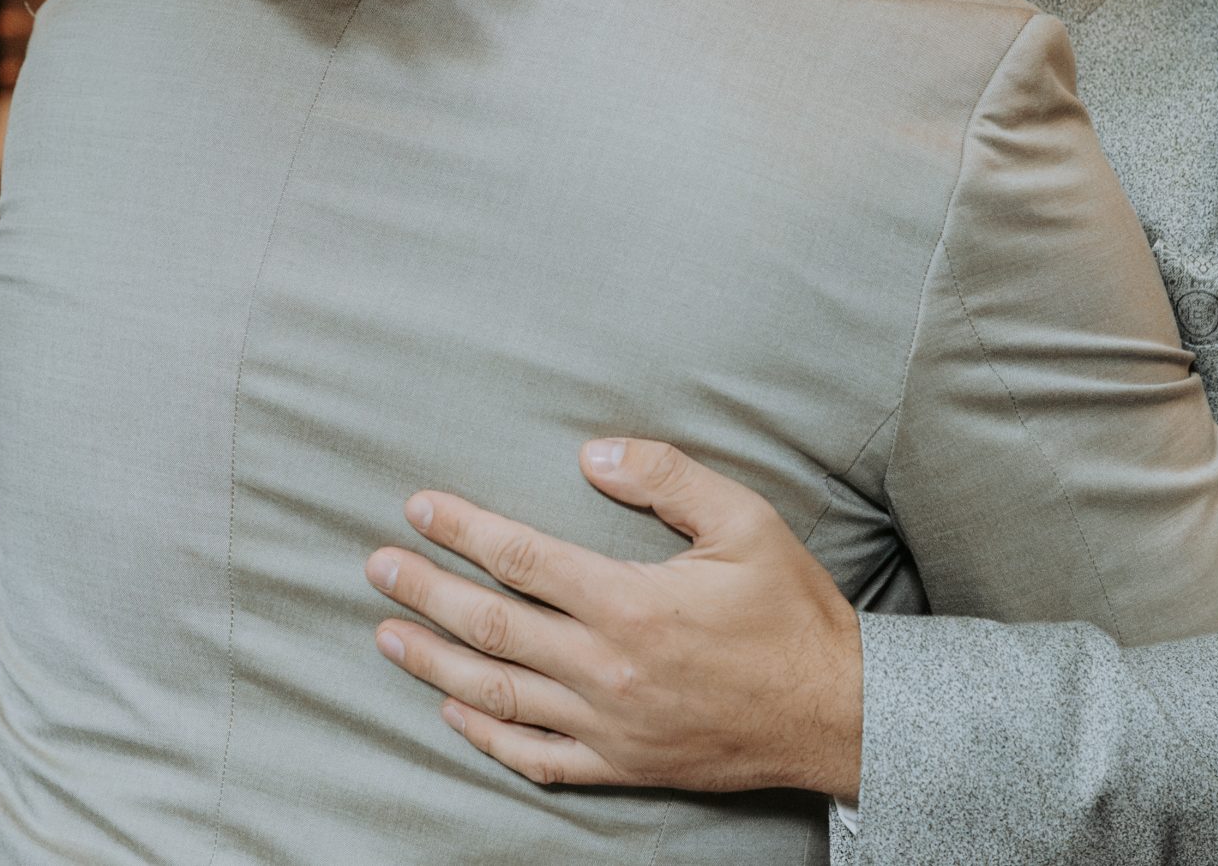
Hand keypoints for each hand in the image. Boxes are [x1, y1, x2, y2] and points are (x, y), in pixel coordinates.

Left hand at [365, 438, 863, 798]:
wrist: (840, 714)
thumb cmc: (793, 612)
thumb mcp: (744, 522)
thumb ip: (667, 478)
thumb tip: (592, 452)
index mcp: (632, 604)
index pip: (521, 559)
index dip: (462, 530)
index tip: (418, 508)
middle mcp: (608, 669)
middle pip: (491, 628)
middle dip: (425, 593)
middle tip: (377, 567)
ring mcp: (611, 725)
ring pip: (498, 696)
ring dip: (434, 664)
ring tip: (386, 636)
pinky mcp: (624, 765)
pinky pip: (538, 758)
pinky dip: (487, 736)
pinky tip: (454, 711)